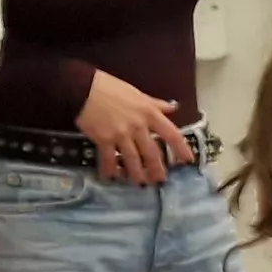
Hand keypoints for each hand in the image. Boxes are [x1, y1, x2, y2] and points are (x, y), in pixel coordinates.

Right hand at [74, 71, 191, 186]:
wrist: (82, 88)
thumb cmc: (109, 87)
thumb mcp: (136, 93)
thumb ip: (155, 103)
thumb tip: (173, 106)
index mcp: (149, 113)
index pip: (171, 134)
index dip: (181, 149)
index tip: (188, 161)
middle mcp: (138, 126)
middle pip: (152, 152)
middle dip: (157, 169)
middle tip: (160, 181)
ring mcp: (121, 134)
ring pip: (132, 159)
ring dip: (137, 174)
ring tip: (140, 184)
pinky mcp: (103, 139)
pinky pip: (109, 159)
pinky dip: (110, 169)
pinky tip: (111, 177)